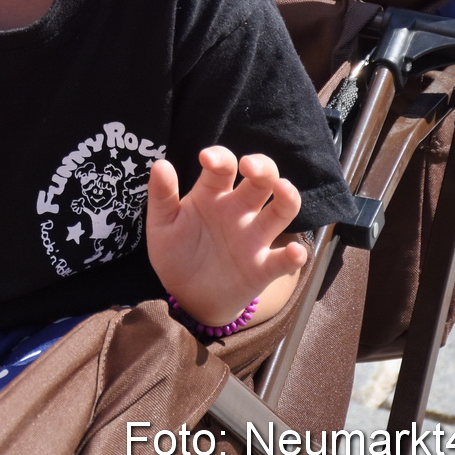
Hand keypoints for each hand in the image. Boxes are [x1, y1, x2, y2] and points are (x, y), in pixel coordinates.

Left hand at [146, 147, 308, 326]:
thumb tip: (160, 164)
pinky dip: (294, 256)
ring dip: (288, 197)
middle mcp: (239, 210)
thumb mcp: (162, 224)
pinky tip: (294, 252)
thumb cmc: (175, 252)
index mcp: (213, 194)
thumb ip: (161, 196)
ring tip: (282, 188)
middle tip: (249, 165)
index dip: (219, 157)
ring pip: (282, 210)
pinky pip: (285, 260)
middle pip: (262, 179)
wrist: (186, 296)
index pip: (223, 167)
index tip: (206, 158)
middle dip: (261, 167)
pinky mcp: (263, 268)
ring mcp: (254, 238)